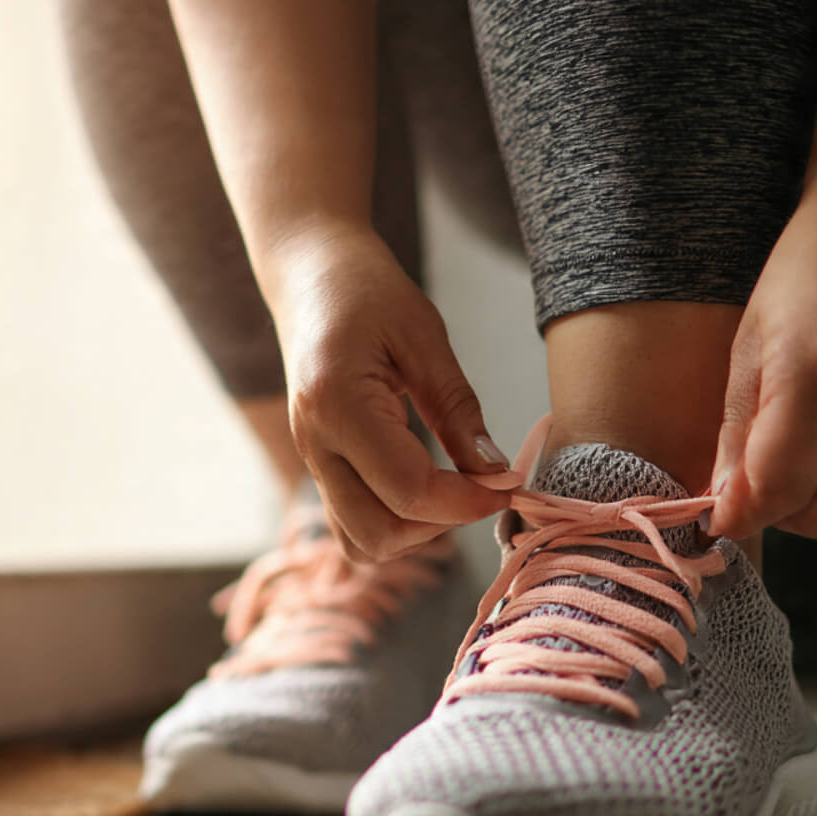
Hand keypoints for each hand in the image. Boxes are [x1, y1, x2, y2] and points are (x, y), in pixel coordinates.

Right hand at [273, 226, 514, 560]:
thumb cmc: (366, 290)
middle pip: (379, 534)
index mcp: (339, 406)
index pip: (408, 490)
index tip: (508, 482)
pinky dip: (393, 525)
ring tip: (453, 490)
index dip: (467, 500)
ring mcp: (311, 461)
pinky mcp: (318, 466)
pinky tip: (426, 491)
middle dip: (442, 524)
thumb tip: (496, 472)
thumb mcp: (424, 337)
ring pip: (361, 542)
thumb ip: (458, 409)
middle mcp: (315, 445)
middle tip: (481, 488)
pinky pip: (351, 525)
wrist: (308, 273)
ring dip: (415, 533)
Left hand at [708, 182, 816, 541]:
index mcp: (815, 380)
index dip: (740, 514)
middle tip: (759, 483)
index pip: (778, 490)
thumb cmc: (798, 280)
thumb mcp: (745, 349)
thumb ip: (735, 434)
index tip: (721, 516)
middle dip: (778, 514)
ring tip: (803, 474)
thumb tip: (724, 506)